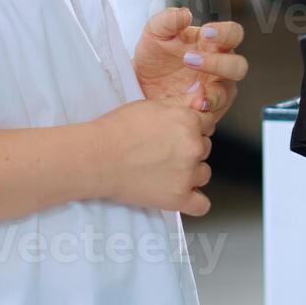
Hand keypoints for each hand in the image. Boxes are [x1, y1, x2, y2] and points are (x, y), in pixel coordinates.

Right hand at [86, 98, 212, 215]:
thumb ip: (181, 102)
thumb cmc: (118, 129)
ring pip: (204, 173)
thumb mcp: (152, 105)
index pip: (208, 124)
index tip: (177, 134)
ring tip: (167, 171)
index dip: (193, 128)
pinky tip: (182, 193)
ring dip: (191, 173)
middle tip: (166, 151)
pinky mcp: (178, 198)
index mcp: (189, 121)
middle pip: (206, 148)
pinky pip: (201, 205)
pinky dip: (194, 201)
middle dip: (190, 149)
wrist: (97, 157)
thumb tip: (201, 99)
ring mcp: (187, 174)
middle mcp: (193, 146)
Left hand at [133, 7, 247, 130]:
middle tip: (191, 59)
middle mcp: (219, 67)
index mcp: (212, 43)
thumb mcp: (155, 33)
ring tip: (193, 90)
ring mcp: (215, 89)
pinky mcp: (207, 110)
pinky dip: (205, 109)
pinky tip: (193, 106)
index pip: (233, 34)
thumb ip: (168, 19)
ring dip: (213, 91)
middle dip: (219, 63)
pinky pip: (215, 112)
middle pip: (238, 65)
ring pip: (229, 91)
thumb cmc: (154, 58)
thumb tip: (185, 14)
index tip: (206, 33)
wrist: (138, 86)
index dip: (224, 33)